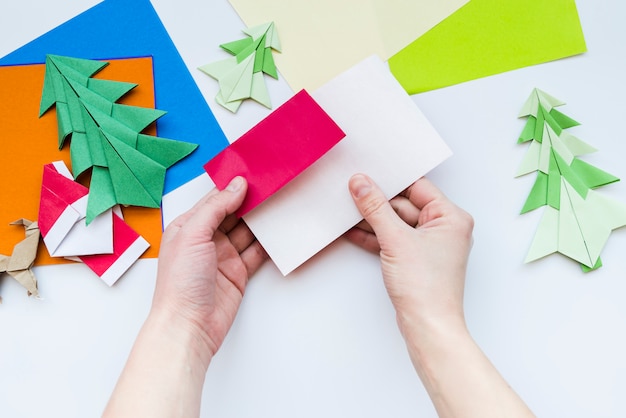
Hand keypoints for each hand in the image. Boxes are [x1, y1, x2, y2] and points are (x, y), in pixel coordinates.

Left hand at [152, 176, 267, 361]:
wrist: (189, 325)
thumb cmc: (179, 284)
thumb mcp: (193, 235)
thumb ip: (216, 208)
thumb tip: (235, 186)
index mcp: (189, 227)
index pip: (214, 200)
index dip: (232, 187)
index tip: (253, 175)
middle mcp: (206, 240)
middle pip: (233, 214)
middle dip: (250, 202)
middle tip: (271, 188)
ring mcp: (223, 257)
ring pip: (247, 232)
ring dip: (261, 221)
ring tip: (279, 205)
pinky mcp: (238, 273)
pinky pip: (256, 253)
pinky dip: (267, 243)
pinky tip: (277, 233)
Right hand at [345, 174, 473, 335]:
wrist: (428, 326)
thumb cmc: (427, 287)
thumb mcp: (395, 239)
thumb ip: (375, 208)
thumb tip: (361, 184)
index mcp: (450, 217)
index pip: (417, 187)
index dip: (391, 181)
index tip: (367, 175)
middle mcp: (444, 228)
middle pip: (404, 205)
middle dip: (377, 203)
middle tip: (351, 193)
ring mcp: (429, 245)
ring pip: (396, 223)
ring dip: (372, 220)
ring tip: (346, 212)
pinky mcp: (416, 260)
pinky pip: (393, 240)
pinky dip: (375, 237)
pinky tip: (353, 231)